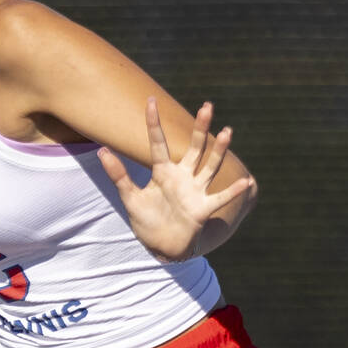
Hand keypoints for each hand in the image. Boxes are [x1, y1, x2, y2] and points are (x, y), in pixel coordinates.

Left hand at [98, 98, 251, 261]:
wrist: (161, 245)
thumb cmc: (146, 220)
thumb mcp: (129, 197)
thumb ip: (119, 175)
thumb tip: (101, 150)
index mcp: (162, 172)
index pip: (158, 143)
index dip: (154, 123)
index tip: (150, 101)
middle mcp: (182, 177)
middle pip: (194, 148)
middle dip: (201, 128)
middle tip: (207, 106)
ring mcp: (195, 191)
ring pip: (209, 166)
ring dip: (219, 151)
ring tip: (228, 131)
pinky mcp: (202, 209)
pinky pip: (220, 198)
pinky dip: (232, 191)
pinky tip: (246, 182)